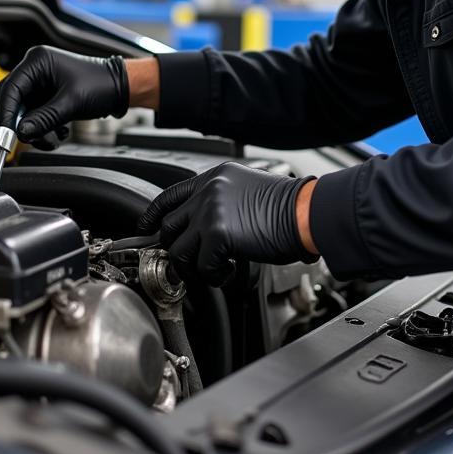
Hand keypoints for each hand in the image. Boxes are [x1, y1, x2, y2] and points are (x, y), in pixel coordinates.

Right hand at [0, 45, 128, 141]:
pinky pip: (34, 115)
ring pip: (23, 112)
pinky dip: (42, 127)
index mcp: (37, 61)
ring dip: (34, 129)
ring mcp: (40, 83)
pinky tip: (59, 132)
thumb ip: (44, 119)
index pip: (10, 88)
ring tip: (53, 139)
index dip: (6, 113)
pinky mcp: (46, 95)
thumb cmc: (102, 84)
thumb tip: (21, 132)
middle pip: (12, 100)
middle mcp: (35, 70)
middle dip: (20, 123)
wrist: (121, 88)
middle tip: (28, 139)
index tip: (6, 133)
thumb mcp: (72, 103)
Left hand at [138, 162, 317, 285]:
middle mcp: (208, 191)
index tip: (146, 227)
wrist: (306, 212)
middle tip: (186, 263)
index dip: (154, 214)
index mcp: (215, 178)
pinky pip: (201, 266)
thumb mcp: (248, 193)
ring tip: (215, 269)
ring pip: (179, 249)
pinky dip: (214, 275)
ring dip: (194, 266)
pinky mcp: (217, 234)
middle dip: (174, 248)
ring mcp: (210, 211)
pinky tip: (229, 272)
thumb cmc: (288, 207)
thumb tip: (207, 229)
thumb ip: (221, 203)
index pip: (170, 195)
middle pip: (169, 225)